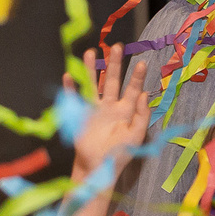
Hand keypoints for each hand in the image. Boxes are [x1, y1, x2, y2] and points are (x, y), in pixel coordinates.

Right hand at [74, 45, 150, 177]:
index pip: (133, 89)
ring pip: (93, 84)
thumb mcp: (136, 137)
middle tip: (117, 47)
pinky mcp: (80, 114)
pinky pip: (75, 98)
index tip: (142, 63)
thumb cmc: (119, 154)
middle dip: (115, 64)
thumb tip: (145, 94)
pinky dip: (71, 87)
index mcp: (126, 111)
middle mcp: (111, 106)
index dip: (137, 77)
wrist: (98, 168)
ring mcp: (95, 109)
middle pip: (113, 80)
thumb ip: (142, 116)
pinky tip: (69, 75)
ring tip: (91, 52)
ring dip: (92, 69)